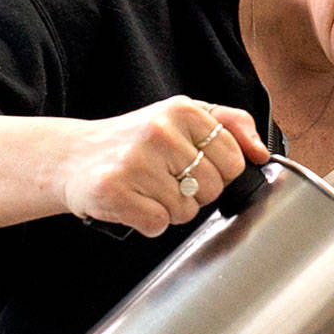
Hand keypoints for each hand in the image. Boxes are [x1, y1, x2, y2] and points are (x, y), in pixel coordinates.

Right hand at [54, 97, 269, 235]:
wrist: (73, 157)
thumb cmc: (134, 142)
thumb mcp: (182, 118)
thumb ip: (231, 124)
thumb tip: (261, 152)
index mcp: (182, 110)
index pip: (234, 160)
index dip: (217, 172)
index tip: (191, 165)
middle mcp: (158, 132)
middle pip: (212, 189)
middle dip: (194, 194)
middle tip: (164, 179)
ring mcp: (135, 162)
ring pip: (186, 211)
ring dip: (169, 209)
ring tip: (146, 190)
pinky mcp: (114, 191)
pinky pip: (158, 224)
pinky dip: (148, 222)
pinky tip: (133, 203)